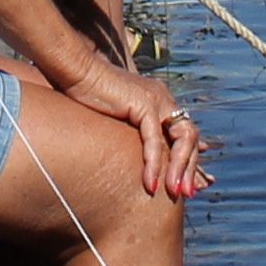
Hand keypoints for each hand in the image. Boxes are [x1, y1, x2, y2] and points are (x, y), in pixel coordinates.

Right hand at [65, 62, 207, 199]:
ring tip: (173, 193)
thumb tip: (131, 155)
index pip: (185, 133)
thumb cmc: (87, 95)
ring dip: (179, 169)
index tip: (190, 184)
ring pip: (181, 139)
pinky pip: (155, 140)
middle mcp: (163, 99)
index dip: (190, 160)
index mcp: (160, 101)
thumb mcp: (117, 118)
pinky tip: (150, 184)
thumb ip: (132, 132)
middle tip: (187, 194)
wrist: (75, 71)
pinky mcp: (144, 104)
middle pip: (190, 137)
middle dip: (191, 169)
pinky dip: (154, 164)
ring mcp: (156, 100)